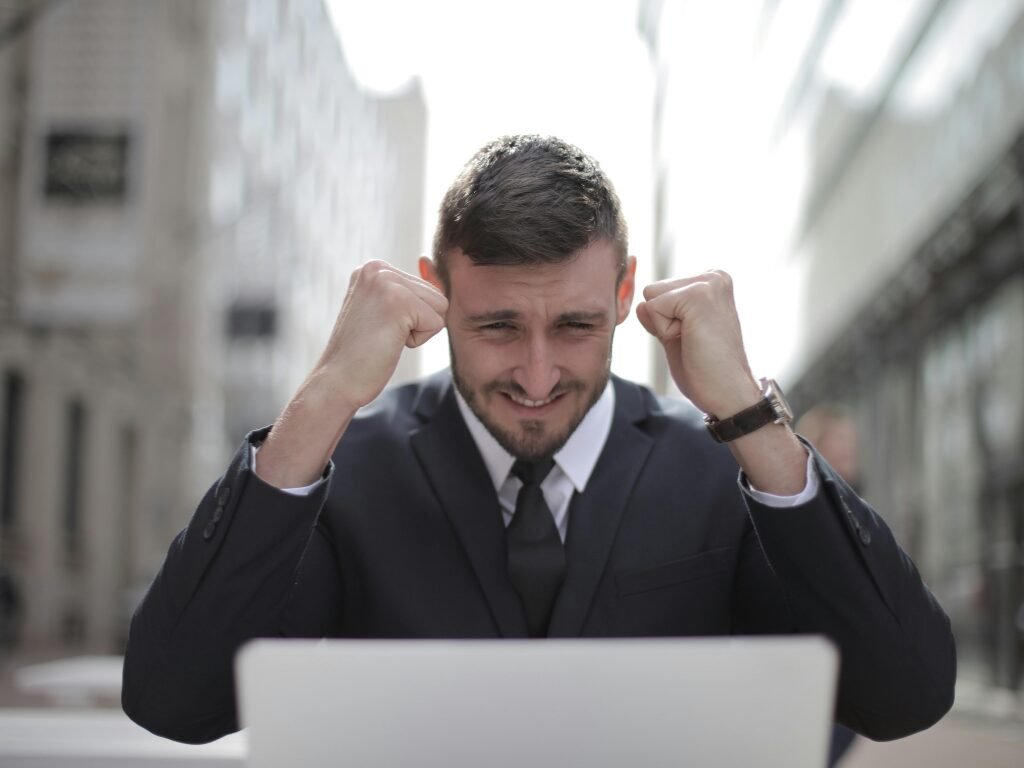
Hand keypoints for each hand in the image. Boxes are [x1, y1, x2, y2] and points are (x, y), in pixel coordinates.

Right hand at [256, 260, 446, 487]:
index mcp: (373, 268)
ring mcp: (386, 282)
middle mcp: (377, 268)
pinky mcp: (399, 302)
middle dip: (417, 322)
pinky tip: (388, 343)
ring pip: (440, 307)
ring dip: (418, 331)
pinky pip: (437, 323)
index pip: (425, 289)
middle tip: (381, 334)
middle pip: (436, 295)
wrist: (336, 381)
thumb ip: (406, 289)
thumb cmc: (361, 353)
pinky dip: (417, 341)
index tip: (378, 327)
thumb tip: (430, 261)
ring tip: (385, 337)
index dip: (411, 318)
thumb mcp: (384, 311)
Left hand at [635, 270, 759, 417]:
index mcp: (711, 282)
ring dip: (664, 326)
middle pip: (652, 290)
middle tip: (694, 340)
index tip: (694, 337)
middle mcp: (714, 276)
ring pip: (651, 297)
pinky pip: (653, 308)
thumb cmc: (706, 369)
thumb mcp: (675, 335)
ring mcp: (708, 283)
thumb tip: (641, 304)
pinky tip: (692, 340)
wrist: (728, 393)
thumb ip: (659, 316)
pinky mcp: (699, 295)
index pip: (659, 291)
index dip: (666, 320)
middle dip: (664, 321)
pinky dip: (665, 331)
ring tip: (694, 339)